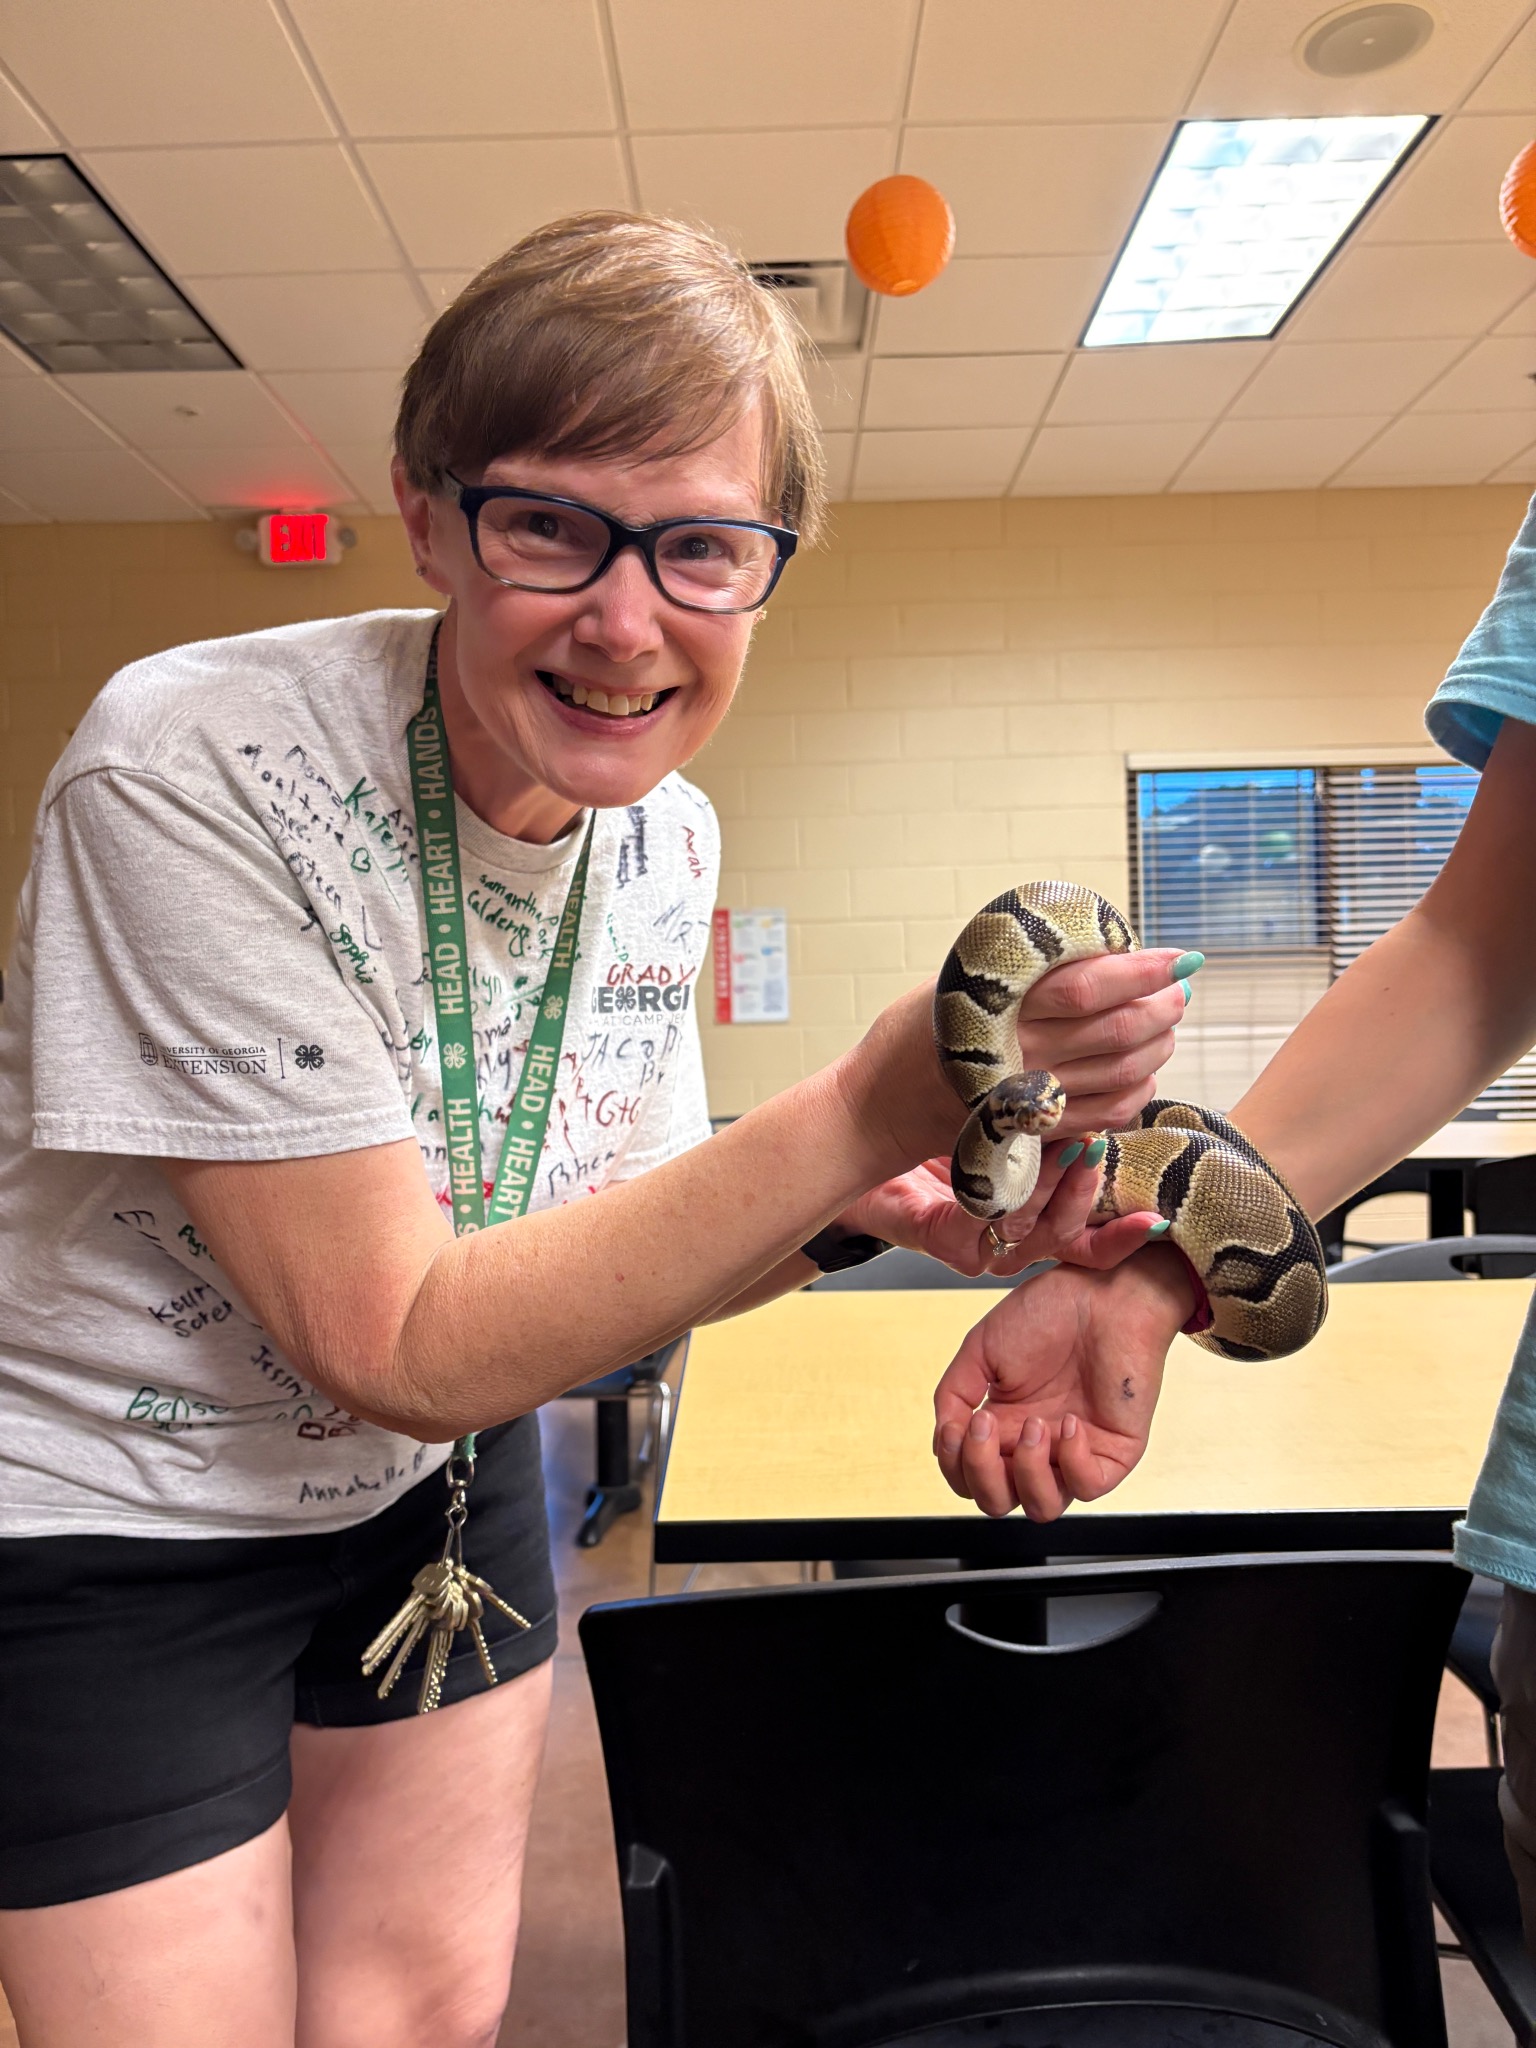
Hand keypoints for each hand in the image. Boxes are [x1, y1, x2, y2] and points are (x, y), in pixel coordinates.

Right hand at [835, 947, 1197, 1184]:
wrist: (878, 1106)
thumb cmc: (914, 1032)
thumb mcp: (955, 981)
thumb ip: (1021, 972)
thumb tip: (1094, 949)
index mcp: (1001, 1010)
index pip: (1090, 985)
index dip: (1143, 969)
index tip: (1179, 956)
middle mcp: (1023, 1056)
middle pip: (1120, 1030)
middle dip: (1164, 1005)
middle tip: (1179, 986)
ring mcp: (1034, 1098)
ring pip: (1124, 1073)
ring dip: (1159, 1045)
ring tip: (1167, 1021)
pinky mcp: (1039, 1130)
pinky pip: (1109, 1113)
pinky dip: (1138, 1090)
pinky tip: (1143, 1070)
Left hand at [839, 1146, 1165, 1278]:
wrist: (864, 1141)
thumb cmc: (937, 1132)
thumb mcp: (1005, 1128)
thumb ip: (1051, 1131)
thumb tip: (1105, 1108)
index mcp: (1029, 1223)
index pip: (1088, 1243)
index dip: (1121, 1238)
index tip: (1153, 1221)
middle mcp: (1008, 1244)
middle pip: (1066, 1235)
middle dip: (1085, 1192)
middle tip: (1095, 1147)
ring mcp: (979, 1250)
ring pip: (1033, 1232)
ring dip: (1052, 1189)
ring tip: (1065, 1147)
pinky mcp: (948, 1245)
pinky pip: (989, 1224)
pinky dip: (1009, 1192)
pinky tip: (1020, 1161)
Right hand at [931, 1246, 1195, 1519]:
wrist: (1103, 1292)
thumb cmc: (1048, 1311)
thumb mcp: (980, 1349)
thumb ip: (953, 1396)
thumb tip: (945, 1439)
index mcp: (1002, 1426)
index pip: (969, 1477)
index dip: (956, 1464)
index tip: (958, 1424)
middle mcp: (1036, 1446)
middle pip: (997, 1502)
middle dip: (982, 1473)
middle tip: (987, 1424)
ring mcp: (1074, 1453)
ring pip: (1042, 1508)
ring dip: (1026, 1472)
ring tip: (1034, 1425)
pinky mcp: (1113, 1453)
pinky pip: (1088, 1488)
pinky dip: (1072, 1461)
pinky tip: (1071, 1421)